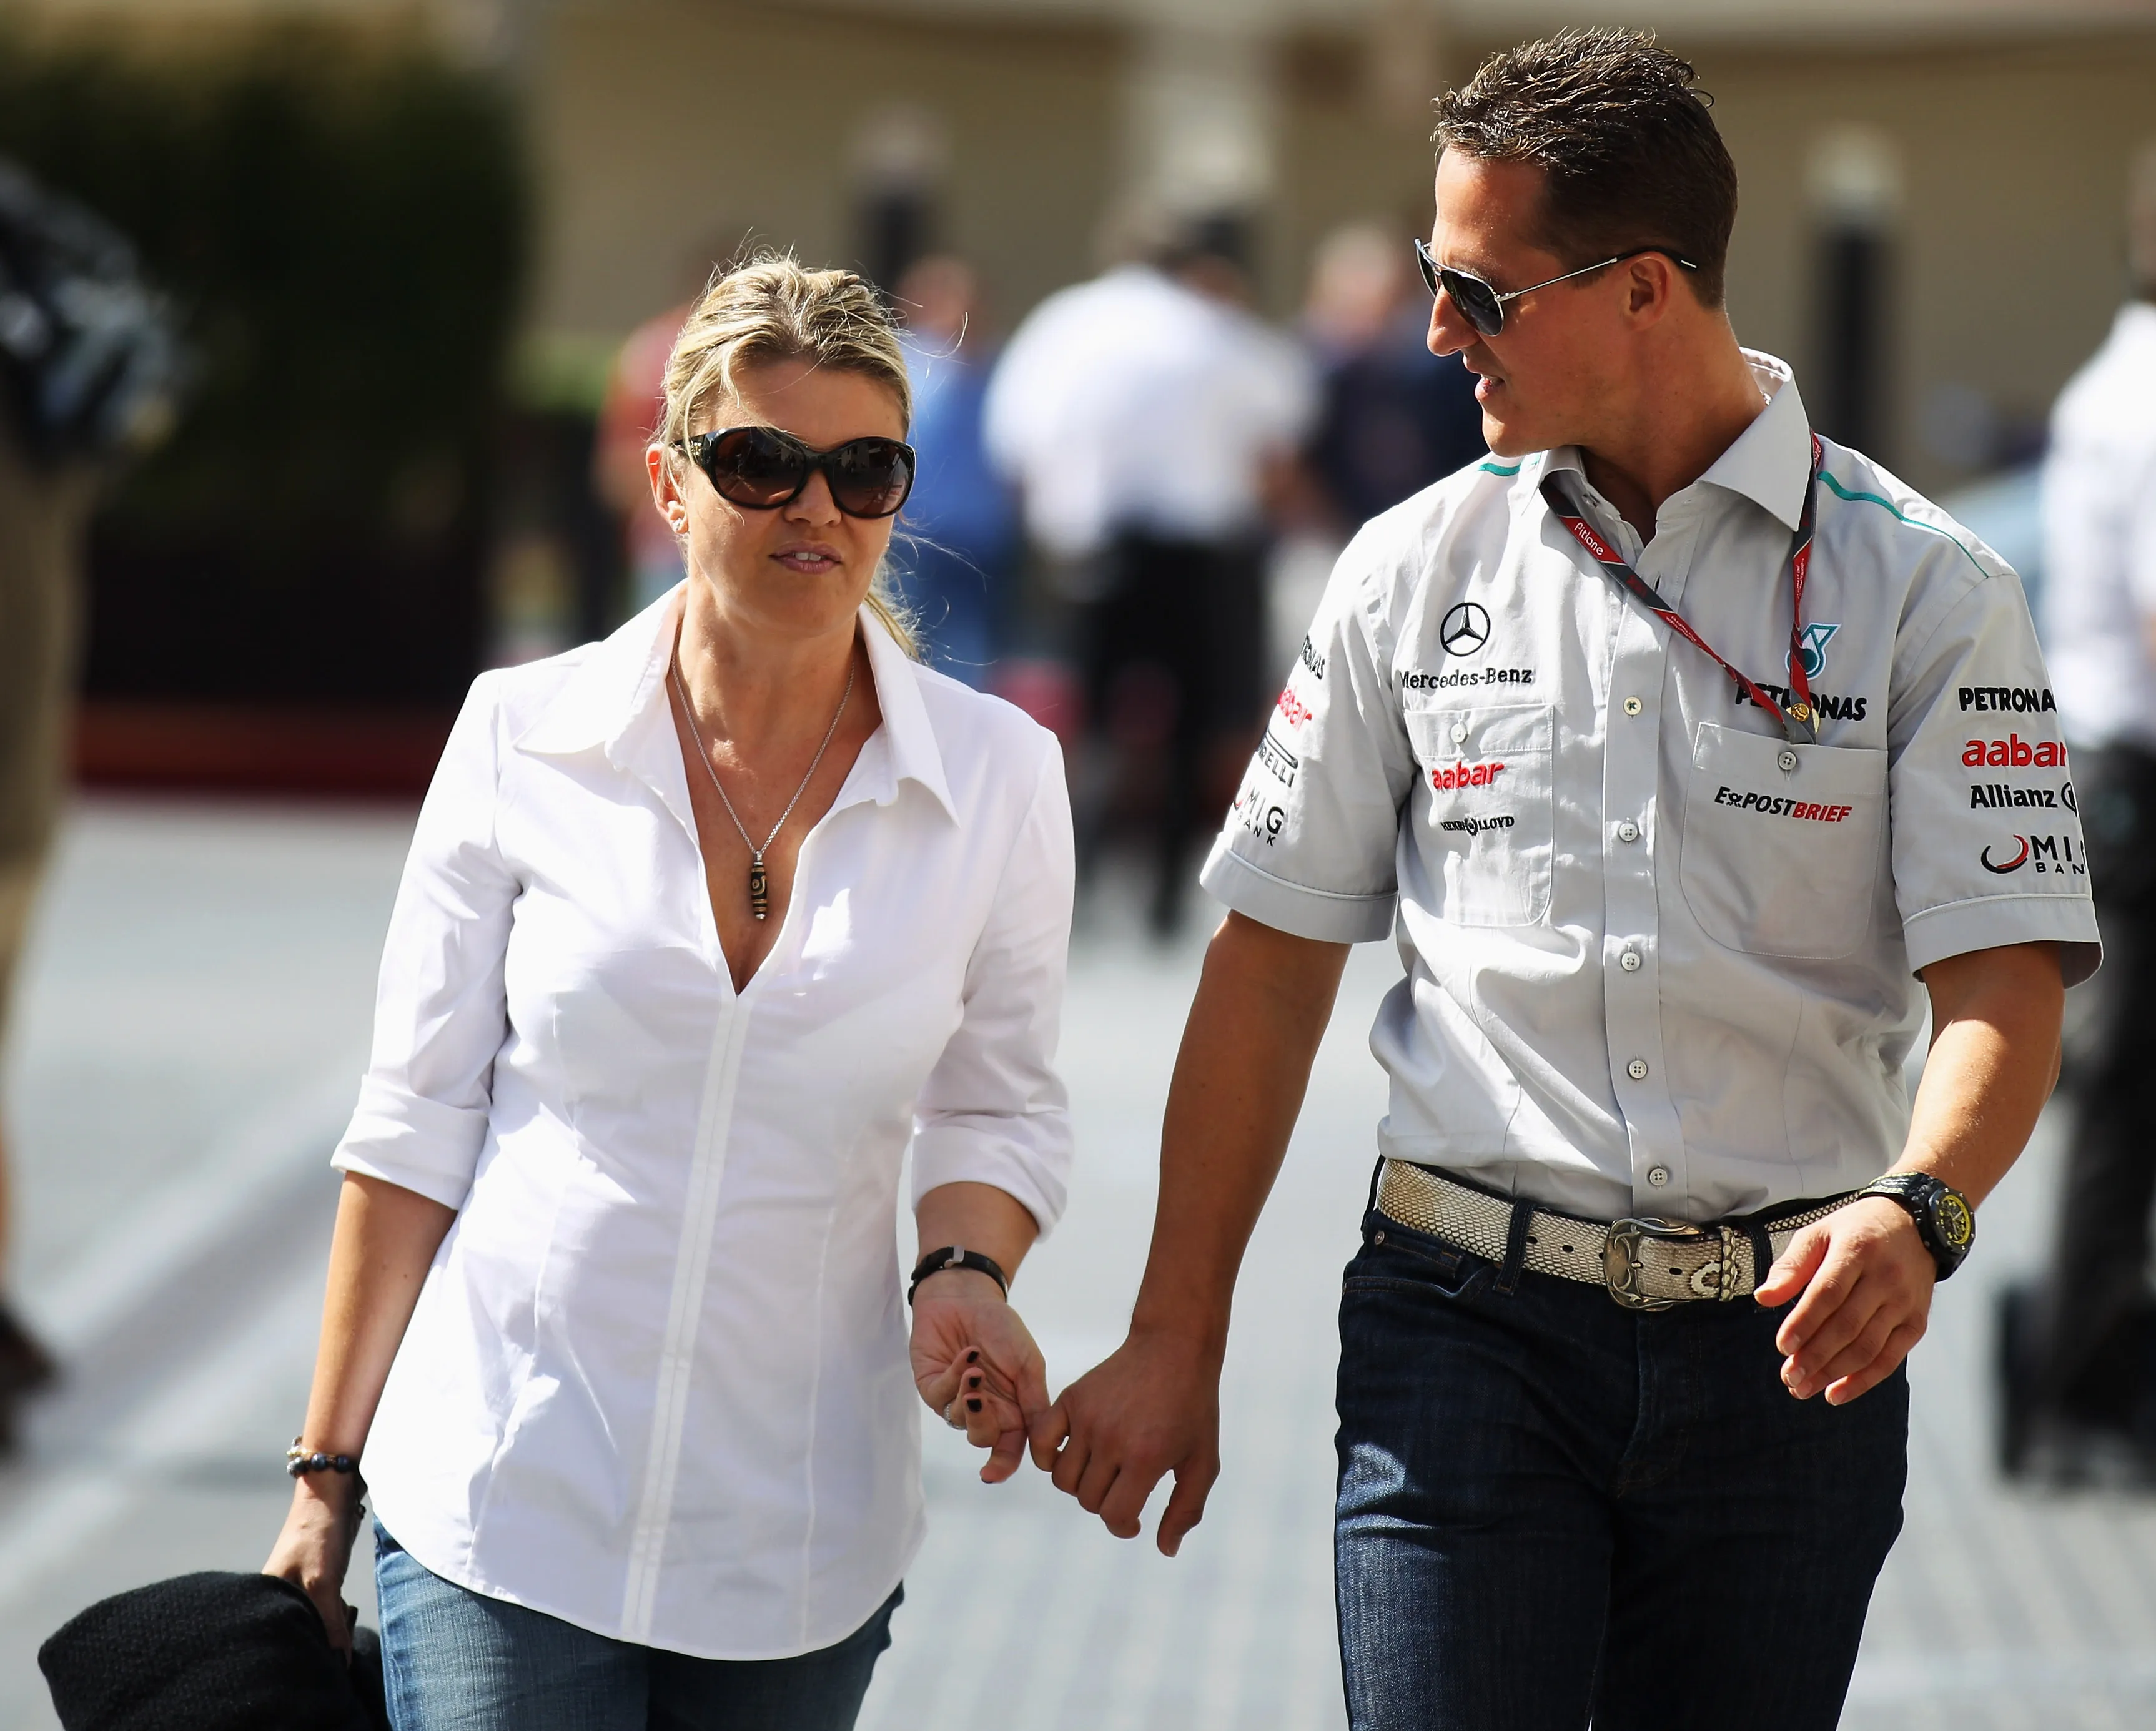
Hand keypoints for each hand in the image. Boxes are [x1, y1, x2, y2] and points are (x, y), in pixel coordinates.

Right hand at [263, 1475, 364, 1656]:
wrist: (333, 1493)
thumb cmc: (318, 1534)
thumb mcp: (323, 1583)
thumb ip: (329, 1624)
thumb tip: (337, 1662)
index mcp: (266, 1598)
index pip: (280, 1639)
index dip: (300, 1653)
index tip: (319, 1662)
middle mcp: (278, 1596)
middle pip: (300, 1632)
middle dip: (320, 1639)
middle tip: (335, 1631)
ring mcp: (297, 1588)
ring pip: (316, 1622)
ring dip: (332, 1624)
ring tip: (340, 1612)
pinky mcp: (316, 1583)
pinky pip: (325, 1610)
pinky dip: (336, 1613)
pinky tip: (344, 1609)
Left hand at [909, 1270, 1049, 1483]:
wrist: (969, 1295)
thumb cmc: (1003, 1328)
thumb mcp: (1029, 1364)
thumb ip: (1035, 1404)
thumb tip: (1045, 1448)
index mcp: (1012, 1410)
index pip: (1009, 1449)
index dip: (1001, 1466)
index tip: (991, 1474)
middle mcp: (984, 1410)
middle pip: (983, 1438)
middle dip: (983, 1424)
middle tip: (983, 1398)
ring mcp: (955, 1399)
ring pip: (959, 1420)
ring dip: (968, 1397)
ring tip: (976, 1368)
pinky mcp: (931, 1385)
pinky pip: (940, 1397)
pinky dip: (955, 1377)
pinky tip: (967, 1355)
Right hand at [1034, 1330, 1220, 1556]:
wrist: (1173, 1347)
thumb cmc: (1192, 1407)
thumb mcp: (1203, 1461)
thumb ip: (1186, 1509)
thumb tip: (1165, 1549)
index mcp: (1145, 1458)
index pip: (1114, 1515)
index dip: (1124, 1526)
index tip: (1134, 1521)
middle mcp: (1111, 1439)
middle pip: (1088, 1500)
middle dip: (1106, 1504)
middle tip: (1124, 1489)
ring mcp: (1087, 1417)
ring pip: (1063, 1478)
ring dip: (1081, 1486)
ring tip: (1103, 1473)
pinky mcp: (1072, 1398)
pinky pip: (1041, 1440)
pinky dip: (1046, 1457)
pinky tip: (1067, 1457)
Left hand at [1754, 1195, 1934, 1404]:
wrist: (1914, 1226)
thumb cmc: (1856, 1231)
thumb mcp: (1818, 1233)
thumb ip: (1791, 1266)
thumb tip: (1764, 1298)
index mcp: (1857, 1250)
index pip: (1828, 1293)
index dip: (1805, 1322)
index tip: (1783, 1346)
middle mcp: (1885, 1278)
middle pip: (1847, 1326)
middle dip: (1815, 1357)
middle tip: (1789, 1377)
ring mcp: (1904, 1303)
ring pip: (1868, 1347)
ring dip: (1834, 1373)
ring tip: (1804, 1388)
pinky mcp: (1917, 1322)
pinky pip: (1891, 1358)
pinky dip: (1864, 1381)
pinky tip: (1837, 1393)